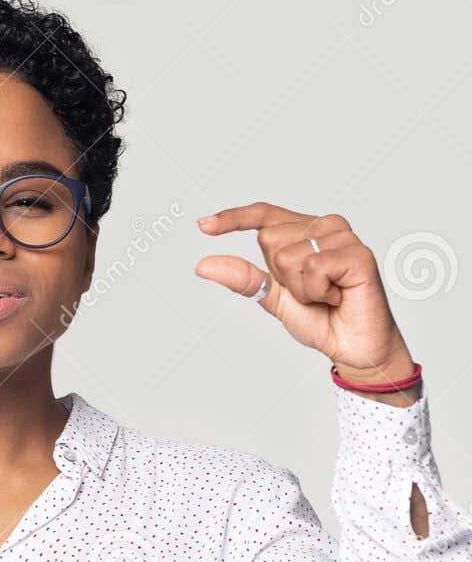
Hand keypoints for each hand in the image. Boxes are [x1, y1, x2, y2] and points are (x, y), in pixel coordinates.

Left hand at [194, 201, 415, 385]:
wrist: (351, 346)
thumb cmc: (319, 318)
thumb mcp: (271, 297)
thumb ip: (243, 278)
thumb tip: (203, 265)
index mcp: (303, 231)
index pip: (264, 215)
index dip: (233, 218)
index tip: (202, 225)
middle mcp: (324, 226)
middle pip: (269, 238)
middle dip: (280, 276)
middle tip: (310, 292)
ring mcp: (343, 237)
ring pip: (288, 256)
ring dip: (301, 288)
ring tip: (326, 295)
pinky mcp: (359, 253)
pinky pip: (313, 267)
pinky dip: (317, 291)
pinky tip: (338, 296)